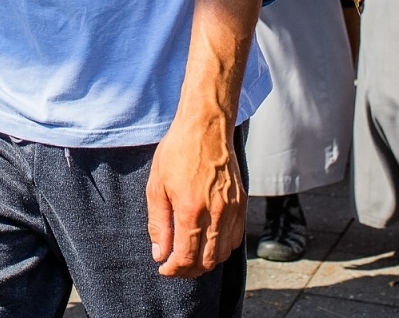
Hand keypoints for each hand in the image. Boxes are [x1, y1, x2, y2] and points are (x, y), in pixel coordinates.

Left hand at [147, 112, 244, 277]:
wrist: (206, 127)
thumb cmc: (177, 153)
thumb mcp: (156, 187)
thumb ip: (158, 224)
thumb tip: (160, 253)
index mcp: (191, 210)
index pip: (186, 257)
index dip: (174, 269)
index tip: (164, 268)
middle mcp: (216, 214)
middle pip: (207, 261)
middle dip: (189, 271)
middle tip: (175, 266)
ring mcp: (232, 210)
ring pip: (223, 253)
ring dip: (206, 262)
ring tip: (189, 257)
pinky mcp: (242, 204)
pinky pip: (236, 239)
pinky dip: (222, 248)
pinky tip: (207, 243)